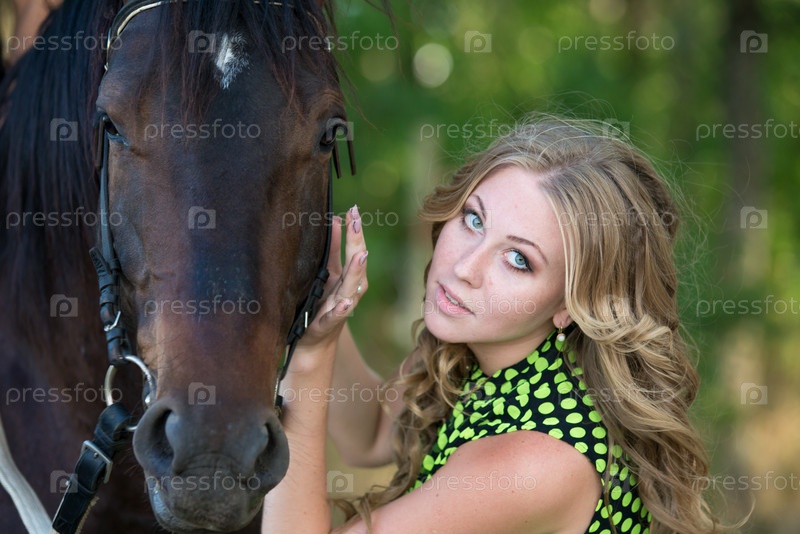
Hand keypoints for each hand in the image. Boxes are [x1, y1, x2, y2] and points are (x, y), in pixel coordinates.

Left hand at [296, 205, 367, 352]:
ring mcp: (341, 307)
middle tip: (356, 221)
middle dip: (357, 243)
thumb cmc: (321, 304)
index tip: (354, 210)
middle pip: (356, 265)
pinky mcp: (328, 324)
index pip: (354, 249)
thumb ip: (332, 250)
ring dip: (357, 271)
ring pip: (352, 288)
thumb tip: (336, 220)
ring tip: (360, 255)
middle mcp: (349, 290)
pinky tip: (346, 302)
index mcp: (347, 277)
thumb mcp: (326, 273)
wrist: (312, 340)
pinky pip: (337, 316)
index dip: (354, 230)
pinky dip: (342, 309)